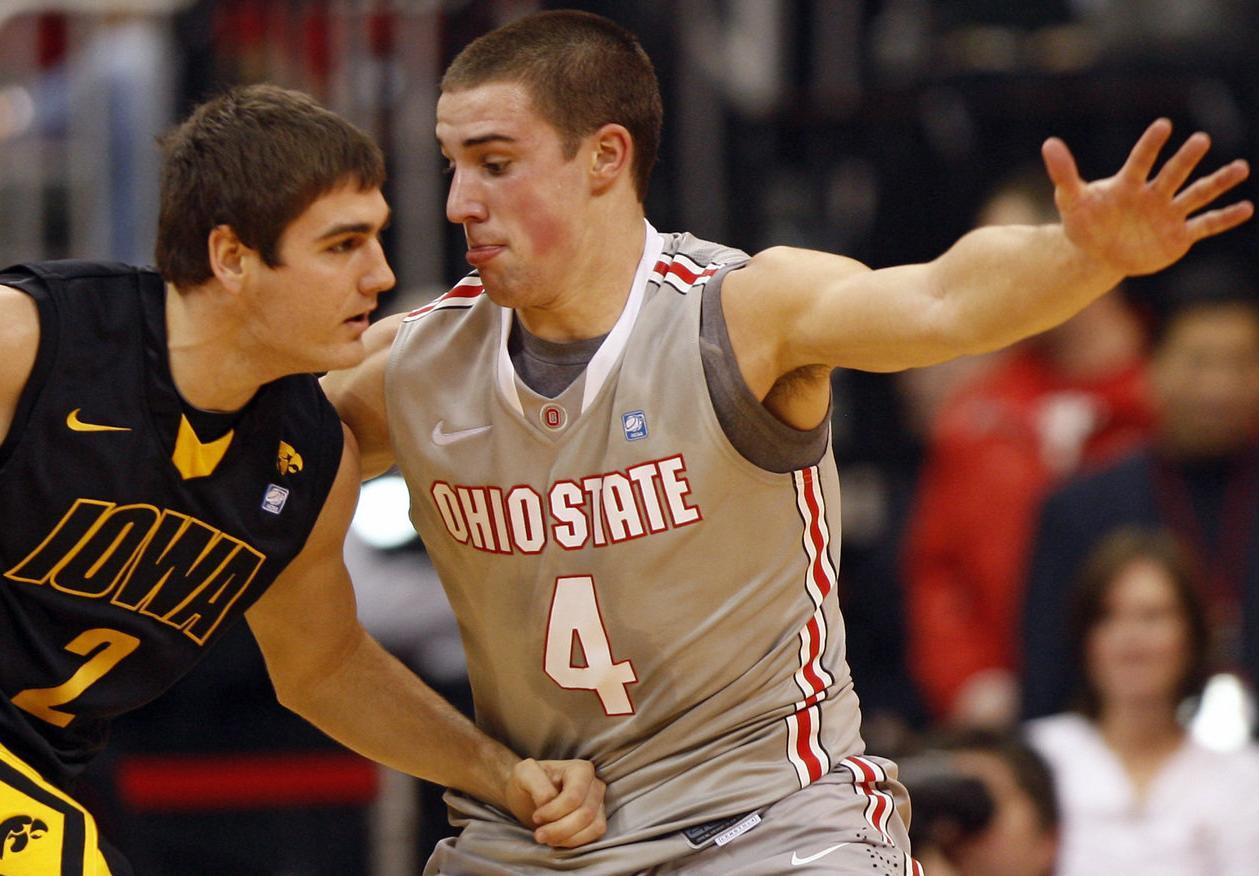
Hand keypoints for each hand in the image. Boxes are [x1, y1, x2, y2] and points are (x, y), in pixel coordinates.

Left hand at [505, 758, 606, 847]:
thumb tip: (550, 800)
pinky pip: (595, 835)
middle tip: (538, 835)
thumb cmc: (527, 783)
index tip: (536, 817)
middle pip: (585, 813)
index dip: (554, 811)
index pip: (574, 797)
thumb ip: (536, 782)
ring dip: (568, 838)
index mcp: (580, 769)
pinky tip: (557, 840)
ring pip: (593, 826)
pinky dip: (575, 842)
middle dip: (559, 829)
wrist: (527, 797)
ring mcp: (599, 803)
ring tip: (547, 838)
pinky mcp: (598, 820)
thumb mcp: (523, 774)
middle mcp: (595, 784)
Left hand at [1043, 118, 1251, 276]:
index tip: (1163, 125)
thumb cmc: (1086, 222)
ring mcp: (1169, 213)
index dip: (1150, 146)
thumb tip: (1049, 143)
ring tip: (1240, 167)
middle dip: (1185, 159)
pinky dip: (1224, 218)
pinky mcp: (1180, 235)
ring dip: (1218, 182)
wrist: (1099, 252)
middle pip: (1173, 173)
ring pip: (1197, 194)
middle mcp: (1154, 194)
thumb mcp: (1072, 201)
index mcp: (1129, 184)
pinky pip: (1205, 225)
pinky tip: (1246, 208)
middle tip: (1200, 140)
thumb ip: (1064, 174)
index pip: (1140, 161)